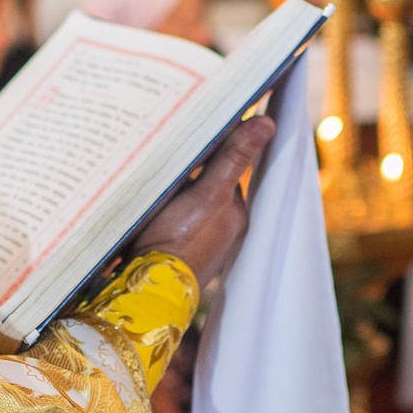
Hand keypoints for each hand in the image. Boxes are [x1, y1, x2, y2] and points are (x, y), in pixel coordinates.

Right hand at [132, 116, 276, 288]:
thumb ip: (233, 159)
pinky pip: (175, 217)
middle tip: (169, 150)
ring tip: (156, 175)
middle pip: (209, 184)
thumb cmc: (179, 241)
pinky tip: (150, 201)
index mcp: (235, 213)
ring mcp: (200, 240)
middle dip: (192, 169)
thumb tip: (267, 124)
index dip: (212, 148)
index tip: (194, 131)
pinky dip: (166, 206)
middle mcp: (223, 228)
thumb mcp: (207, 194)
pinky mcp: (176, 248)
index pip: (227, 169)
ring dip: (176, 187)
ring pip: (190, 200)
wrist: (146, 289)